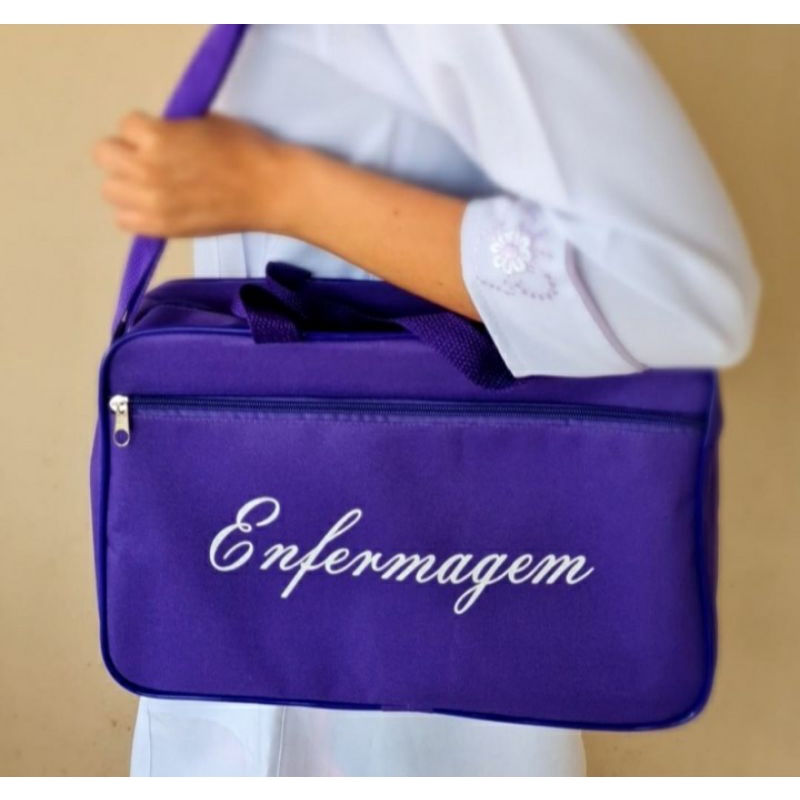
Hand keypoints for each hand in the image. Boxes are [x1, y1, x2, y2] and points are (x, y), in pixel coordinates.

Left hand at [93, 111, 296, 236]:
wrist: (270, 190)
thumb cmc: (244, 150)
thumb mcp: (202, 124)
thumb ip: (171, 132)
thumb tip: (156, 141)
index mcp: (157, 137)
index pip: (126, 125)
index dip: (146, 131)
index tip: (165, 139)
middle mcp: (146, 169)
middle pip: (105, 156)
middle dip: (126, 154)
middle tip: (152, 161)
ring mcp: (152, 202)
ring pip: (110, 190)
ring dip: (127, 185)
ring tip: (153, 187)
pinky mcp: (162, 227)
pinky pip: (124, 220)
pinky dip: (135, 213)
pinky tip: (156, 208)